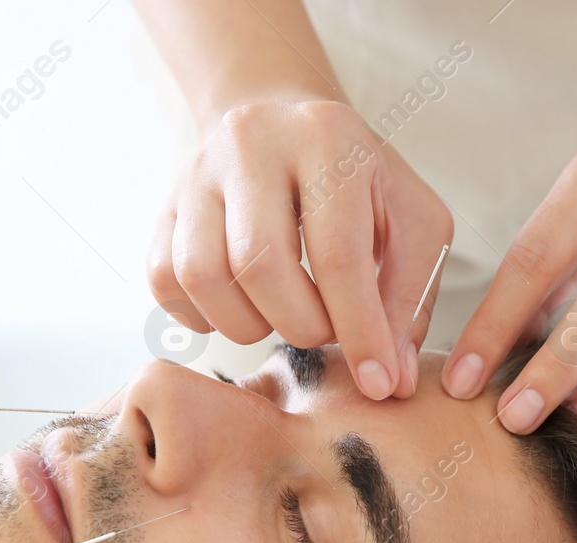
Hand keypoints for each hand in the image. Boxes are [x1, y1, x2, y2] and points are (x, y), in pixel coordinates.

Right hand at [149, 99, 453, 399]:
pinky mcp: (165, 207)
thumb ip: (408, 298)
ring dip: (248, 324)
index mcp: (326, 138)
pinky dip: (203, 315)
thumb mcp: (412, 222)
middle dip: (301, 325)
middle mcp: (251, 144)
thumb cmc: (357, 181)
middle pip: (261, 266)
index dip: (359, 331)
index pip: (338, 255)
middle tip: (326, 327)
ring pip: (202, 276)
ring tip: (283, 316)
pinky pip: (165, 281)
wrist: (282, 124)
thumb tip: (393, 380)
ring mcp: (197, 174)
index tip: (377, 383)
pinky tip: (242, 307)